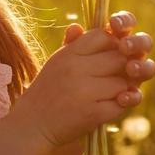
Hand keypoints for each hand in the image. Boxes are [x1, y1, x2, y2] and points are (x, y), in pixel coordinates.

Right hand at [14, 10, 154, 149]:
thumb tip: (97, 28)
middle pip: (119, 58)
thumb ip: (76, 45)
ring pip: (123, 83)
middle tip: (116, 78)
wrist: (31, 126)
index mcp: (68, 54)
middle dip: (123, 69)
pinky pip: (120, 105)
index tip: (110, 55)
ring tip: (109, 95)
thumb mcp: (56, 63)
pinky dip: (119, 107)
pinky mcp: (92, 114)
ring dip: (122, 90)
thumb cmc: (47, 92)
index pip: (103, 35)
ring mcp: (84, 91)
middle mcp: (75, 69)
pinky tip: (108, 107)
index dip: (114, 44)